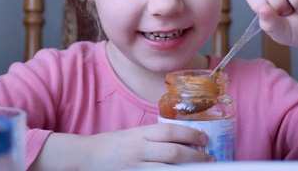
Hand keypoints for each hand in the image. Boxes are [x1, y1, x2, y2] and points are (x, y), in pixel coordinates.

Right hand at [33, 124, 212, 169]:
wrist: (88, 156)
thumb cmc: (114, 144)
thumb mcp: (134, 134)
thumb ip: (154, 137)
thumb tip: (183, 141)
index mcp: (140, 133)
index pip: (170, 131)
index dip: (190, 134)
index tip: (204, 138)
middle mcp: (139, 149)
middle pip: (173, 151)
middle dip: (195, 155)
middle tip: (209, 158)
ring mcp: (135, 166)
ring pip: (167, 169)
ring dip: (187, 169)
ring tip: (200, 169)